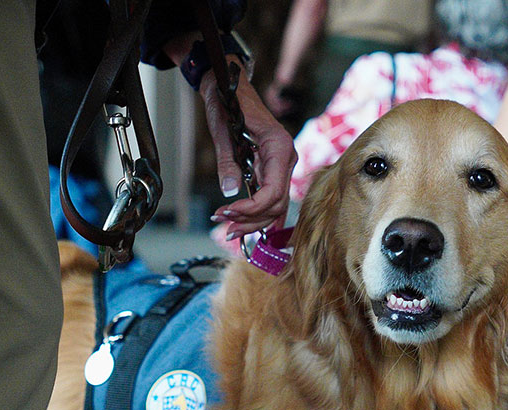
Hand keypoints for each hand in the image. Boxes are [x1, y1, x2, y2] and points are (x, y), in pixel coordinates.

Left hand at [200, 62, 296, 238]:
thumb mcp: (222, 130)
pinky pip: (270, 197)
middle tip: (225, 227)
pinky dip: (257, 212)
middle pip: (276, 204)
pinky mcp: (271, 168)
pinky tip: (244, 224)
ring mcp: (280, 165)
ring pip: (275, 205)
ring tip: (228, 229)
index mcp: (279, 147)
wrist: (227, 83)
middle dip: (251, 219)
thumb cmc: (226, 100)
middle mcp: (285, 158)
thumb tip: (231, 192)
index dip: (252, 208)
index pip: (273, 192)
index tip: (227, 213)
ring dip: (254, 220)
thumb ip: (228, 162)